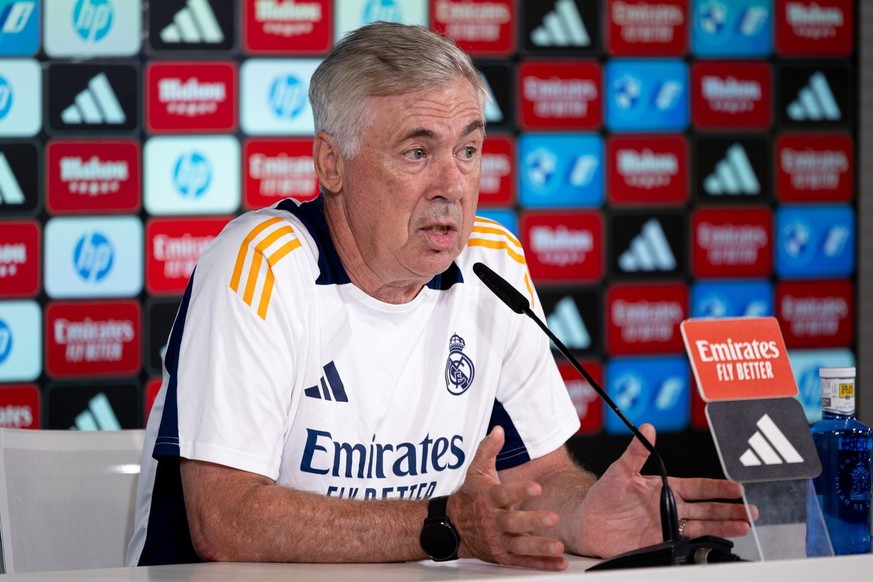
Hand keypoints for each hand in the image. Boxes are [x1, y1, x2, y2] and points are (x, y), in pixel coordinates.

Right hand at [449, 426, 567, 569]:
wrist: (452, 526)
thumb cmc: (470, 496)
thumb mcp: (476, 471)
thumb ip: (488, 450)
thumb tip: (499, 430)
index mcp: (489, 498)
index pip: (504, 493)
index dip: (520, 490)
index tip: (536, 487)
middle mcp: (493, 521)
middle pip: (514, 522)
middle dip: (533, 521)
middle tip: (553, 518)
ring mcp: (498, 540)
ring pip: (520, 545)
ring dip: (540, 547)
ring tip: (558, 547)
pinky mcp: (502, 555)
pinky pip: (523, 561)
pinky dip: (541, 563)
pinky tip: (558, 562)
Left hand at [572, 424, 754, 557]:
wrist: (586, 521)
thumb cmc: (602, 494)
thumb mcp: (620, 470)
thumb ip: (635, 452)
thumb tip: (647, 428)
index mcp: (664, 486)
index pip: (698, 486)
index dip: (718, 487)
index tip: (737, 488)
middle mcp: (669, 506)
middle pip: (707, 508)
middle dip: (730, 509)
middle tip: (751, 511)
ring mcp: (666, 525)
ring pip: (703, 525)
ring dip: (724, 525)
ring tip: (744, 526)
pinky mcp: (659, 542)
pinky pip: (686, 543)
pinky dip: (704, 543)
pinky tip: (719, 541)